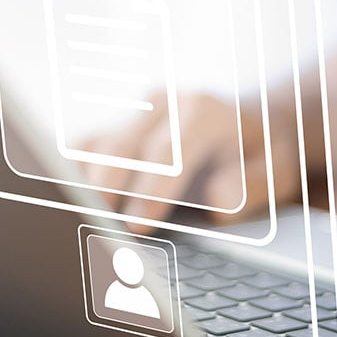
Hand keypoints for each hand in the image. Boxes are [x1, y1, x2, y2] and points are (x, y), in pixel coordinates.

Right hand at [81, 92, 296, 231]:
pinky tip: (58, 207)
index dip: (151, 191)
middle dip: (106, 191)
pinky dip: (69, 177)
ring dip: (79, 185)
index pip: (169, 152)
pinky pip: (83, 152)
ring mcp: (134, 116)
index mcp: (203, 110)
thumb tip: (215, 199)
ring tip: (69, 223)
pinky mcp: (114, 131)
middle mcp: (162, 106)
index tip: (136, 227)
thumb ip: (252, 185)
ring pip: (95, 147)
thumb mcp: (277, 170)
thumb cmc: (262, 156)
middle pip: (122, 148)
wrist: (252, 126)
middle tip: (95, 231)